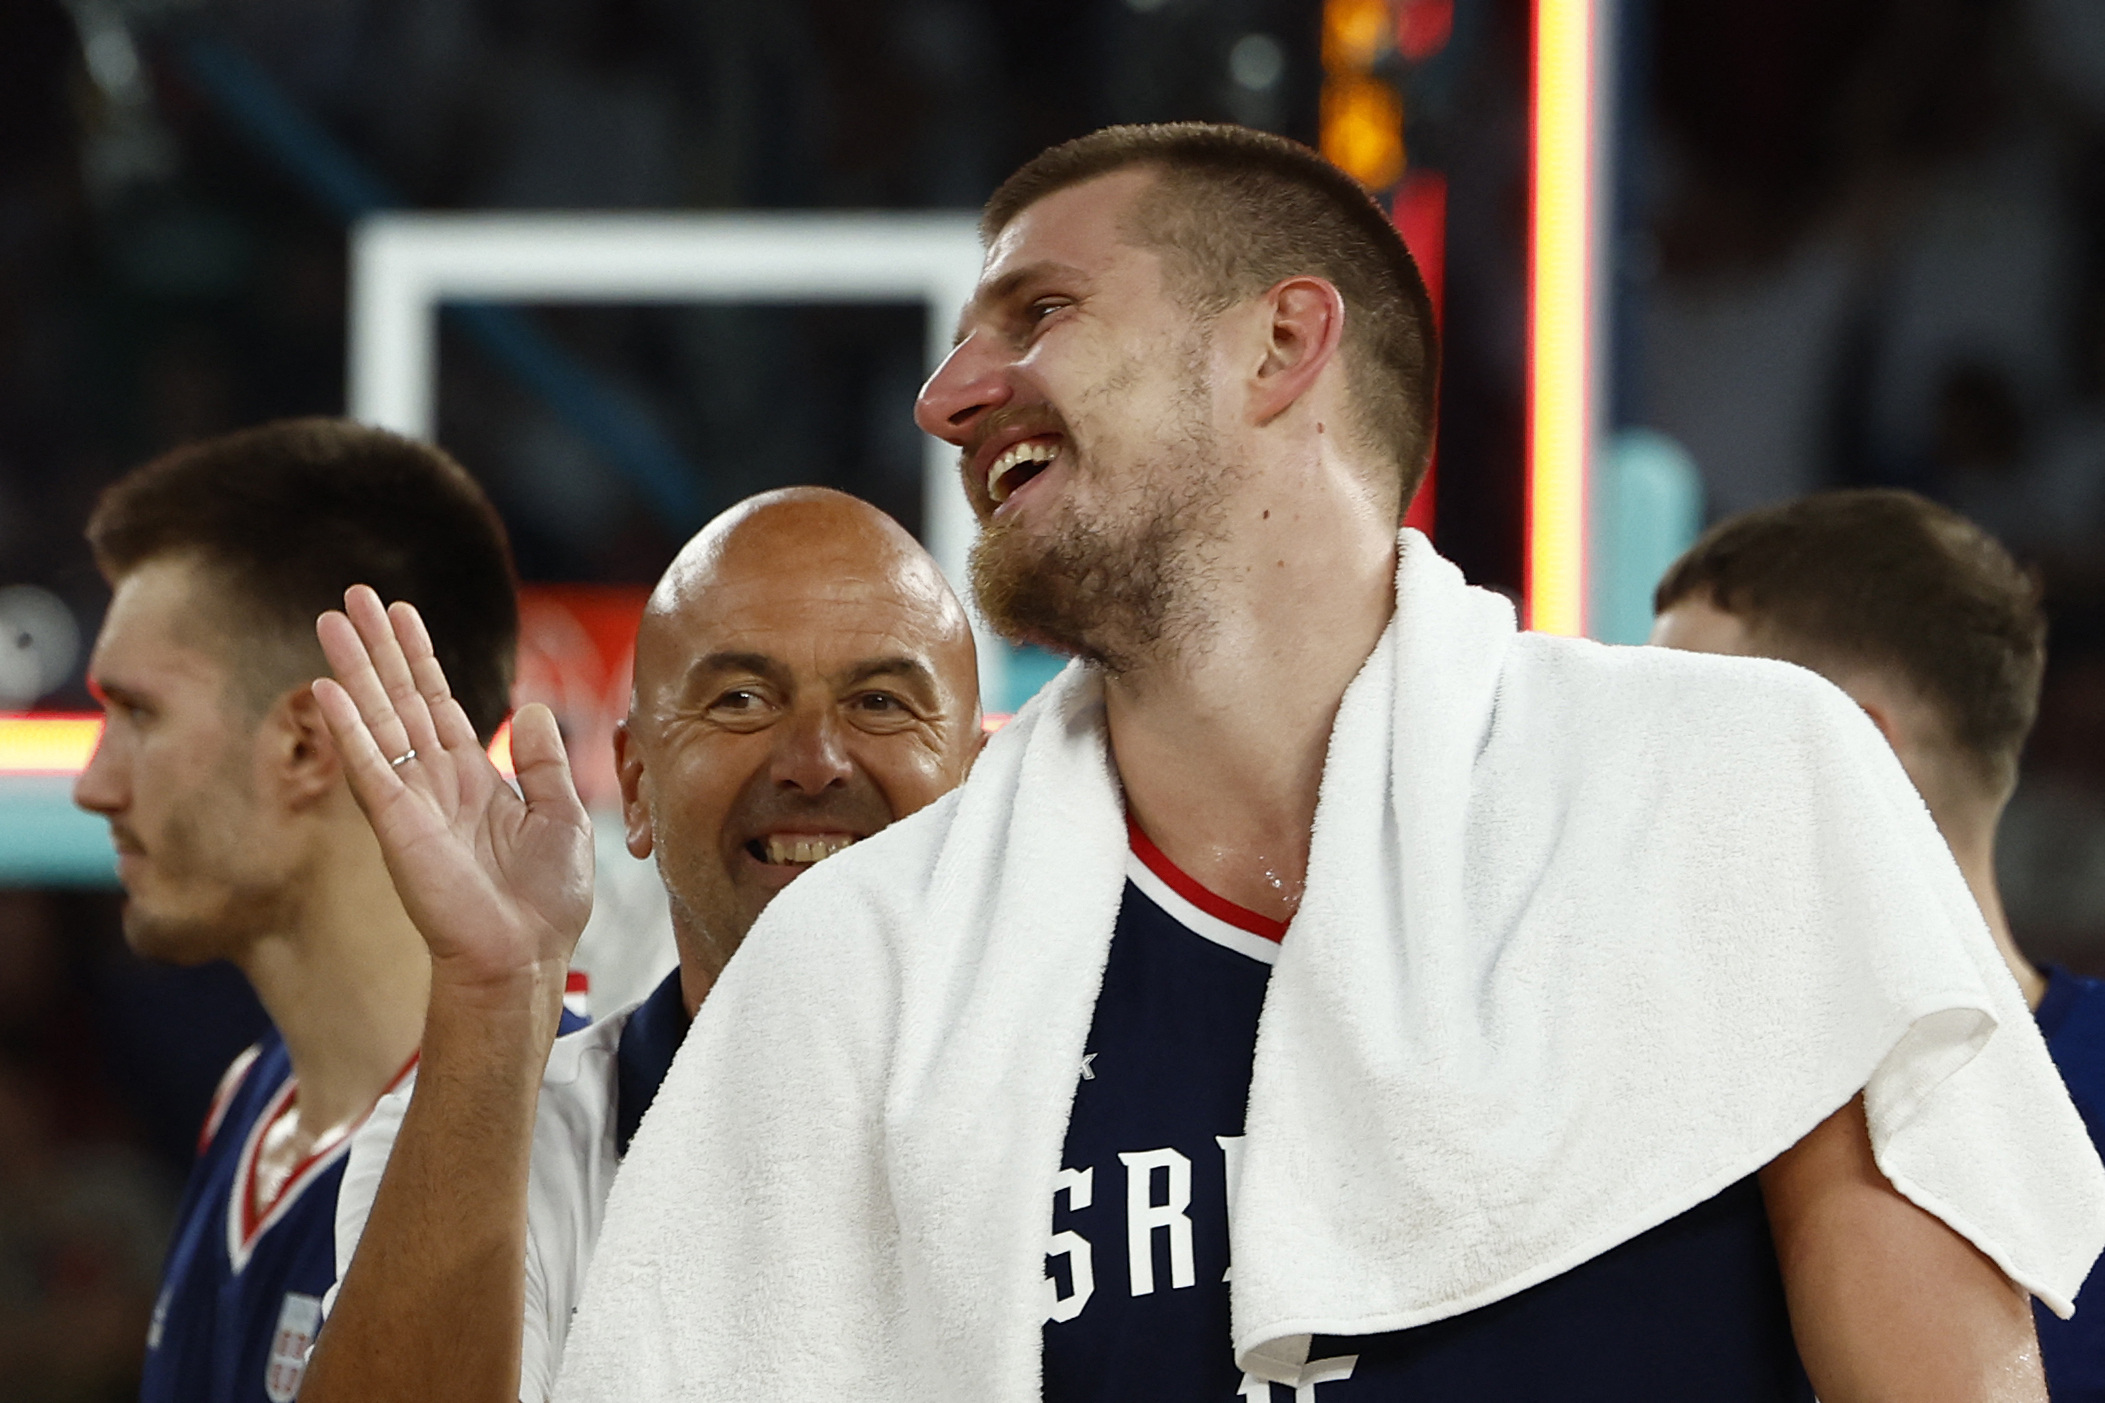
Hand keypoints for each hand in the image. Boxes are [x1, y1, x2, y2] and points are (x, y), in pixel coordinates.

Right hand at [313, 586, 592, 995]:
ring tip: (332, 619)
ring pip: (378, 719)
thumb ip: (543, 764)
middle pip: (400, 700)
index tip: (402, 613)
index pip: (439, 705)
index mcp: (474, 781)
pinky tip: (329, 686)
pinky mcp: (397, 825)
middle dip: (379, 647)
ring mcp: (412, 802)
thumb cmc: (544, 904)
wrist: (524, 957)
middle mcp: (436, 784)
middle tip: (353, 595)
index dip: (420, 659)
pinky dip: (350, 725)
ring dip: (355, 669)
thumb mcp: (563, 818)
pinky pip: (368, 765)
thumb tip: (533, 711)